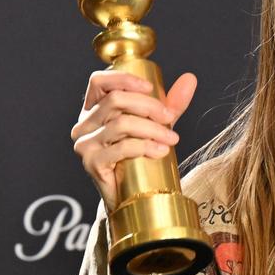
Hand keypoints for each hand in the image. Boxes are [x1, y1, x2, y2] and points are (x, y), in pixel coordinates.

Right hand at [71, 70, 197, 211]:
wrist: (132, 196)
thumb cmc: (141, 157)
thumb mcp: (156, 125)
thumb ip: (171, 104)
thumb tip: (190, 78)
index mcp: (93, 109)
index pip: (99, 82)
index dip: (123, 79)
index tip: (150, 88)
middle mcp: (84, 124)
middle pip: (115, 100)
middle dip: (148, 106)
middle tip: (170, 117)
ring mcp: (85, 144)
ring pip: (121, 123)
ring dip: (152, 129)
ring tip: (171, 138)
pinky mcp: (92, 163)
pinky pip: (121, 148)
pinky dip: (145, 146)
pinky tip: (160, 151)